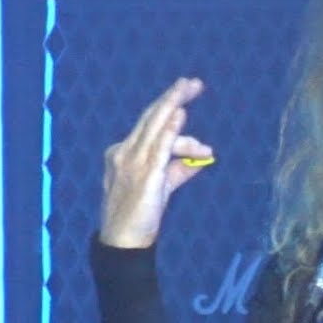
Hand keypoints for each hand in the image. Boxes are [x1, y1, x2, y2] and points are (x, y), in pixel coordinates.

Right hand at [100, 77, 213, 247]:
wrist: (123, 241)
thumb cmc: (139, 216)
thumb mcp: (161, 188)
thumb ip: (178, 170)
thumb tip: (200, 159)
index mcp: (123, 153)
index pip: (149, 124)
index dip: (167, 106)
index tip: (185, 93)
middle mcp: (124, 152)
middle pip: (151, 117)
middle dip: (173, 97)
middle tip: (193, 82)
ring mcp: (132, 162)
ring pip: (155, 125)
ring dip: (175, 104)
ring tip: (192, 88)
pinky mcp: (145, 175)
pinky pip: (159, 147)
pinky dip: (170, 129)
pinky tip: (180, 114)